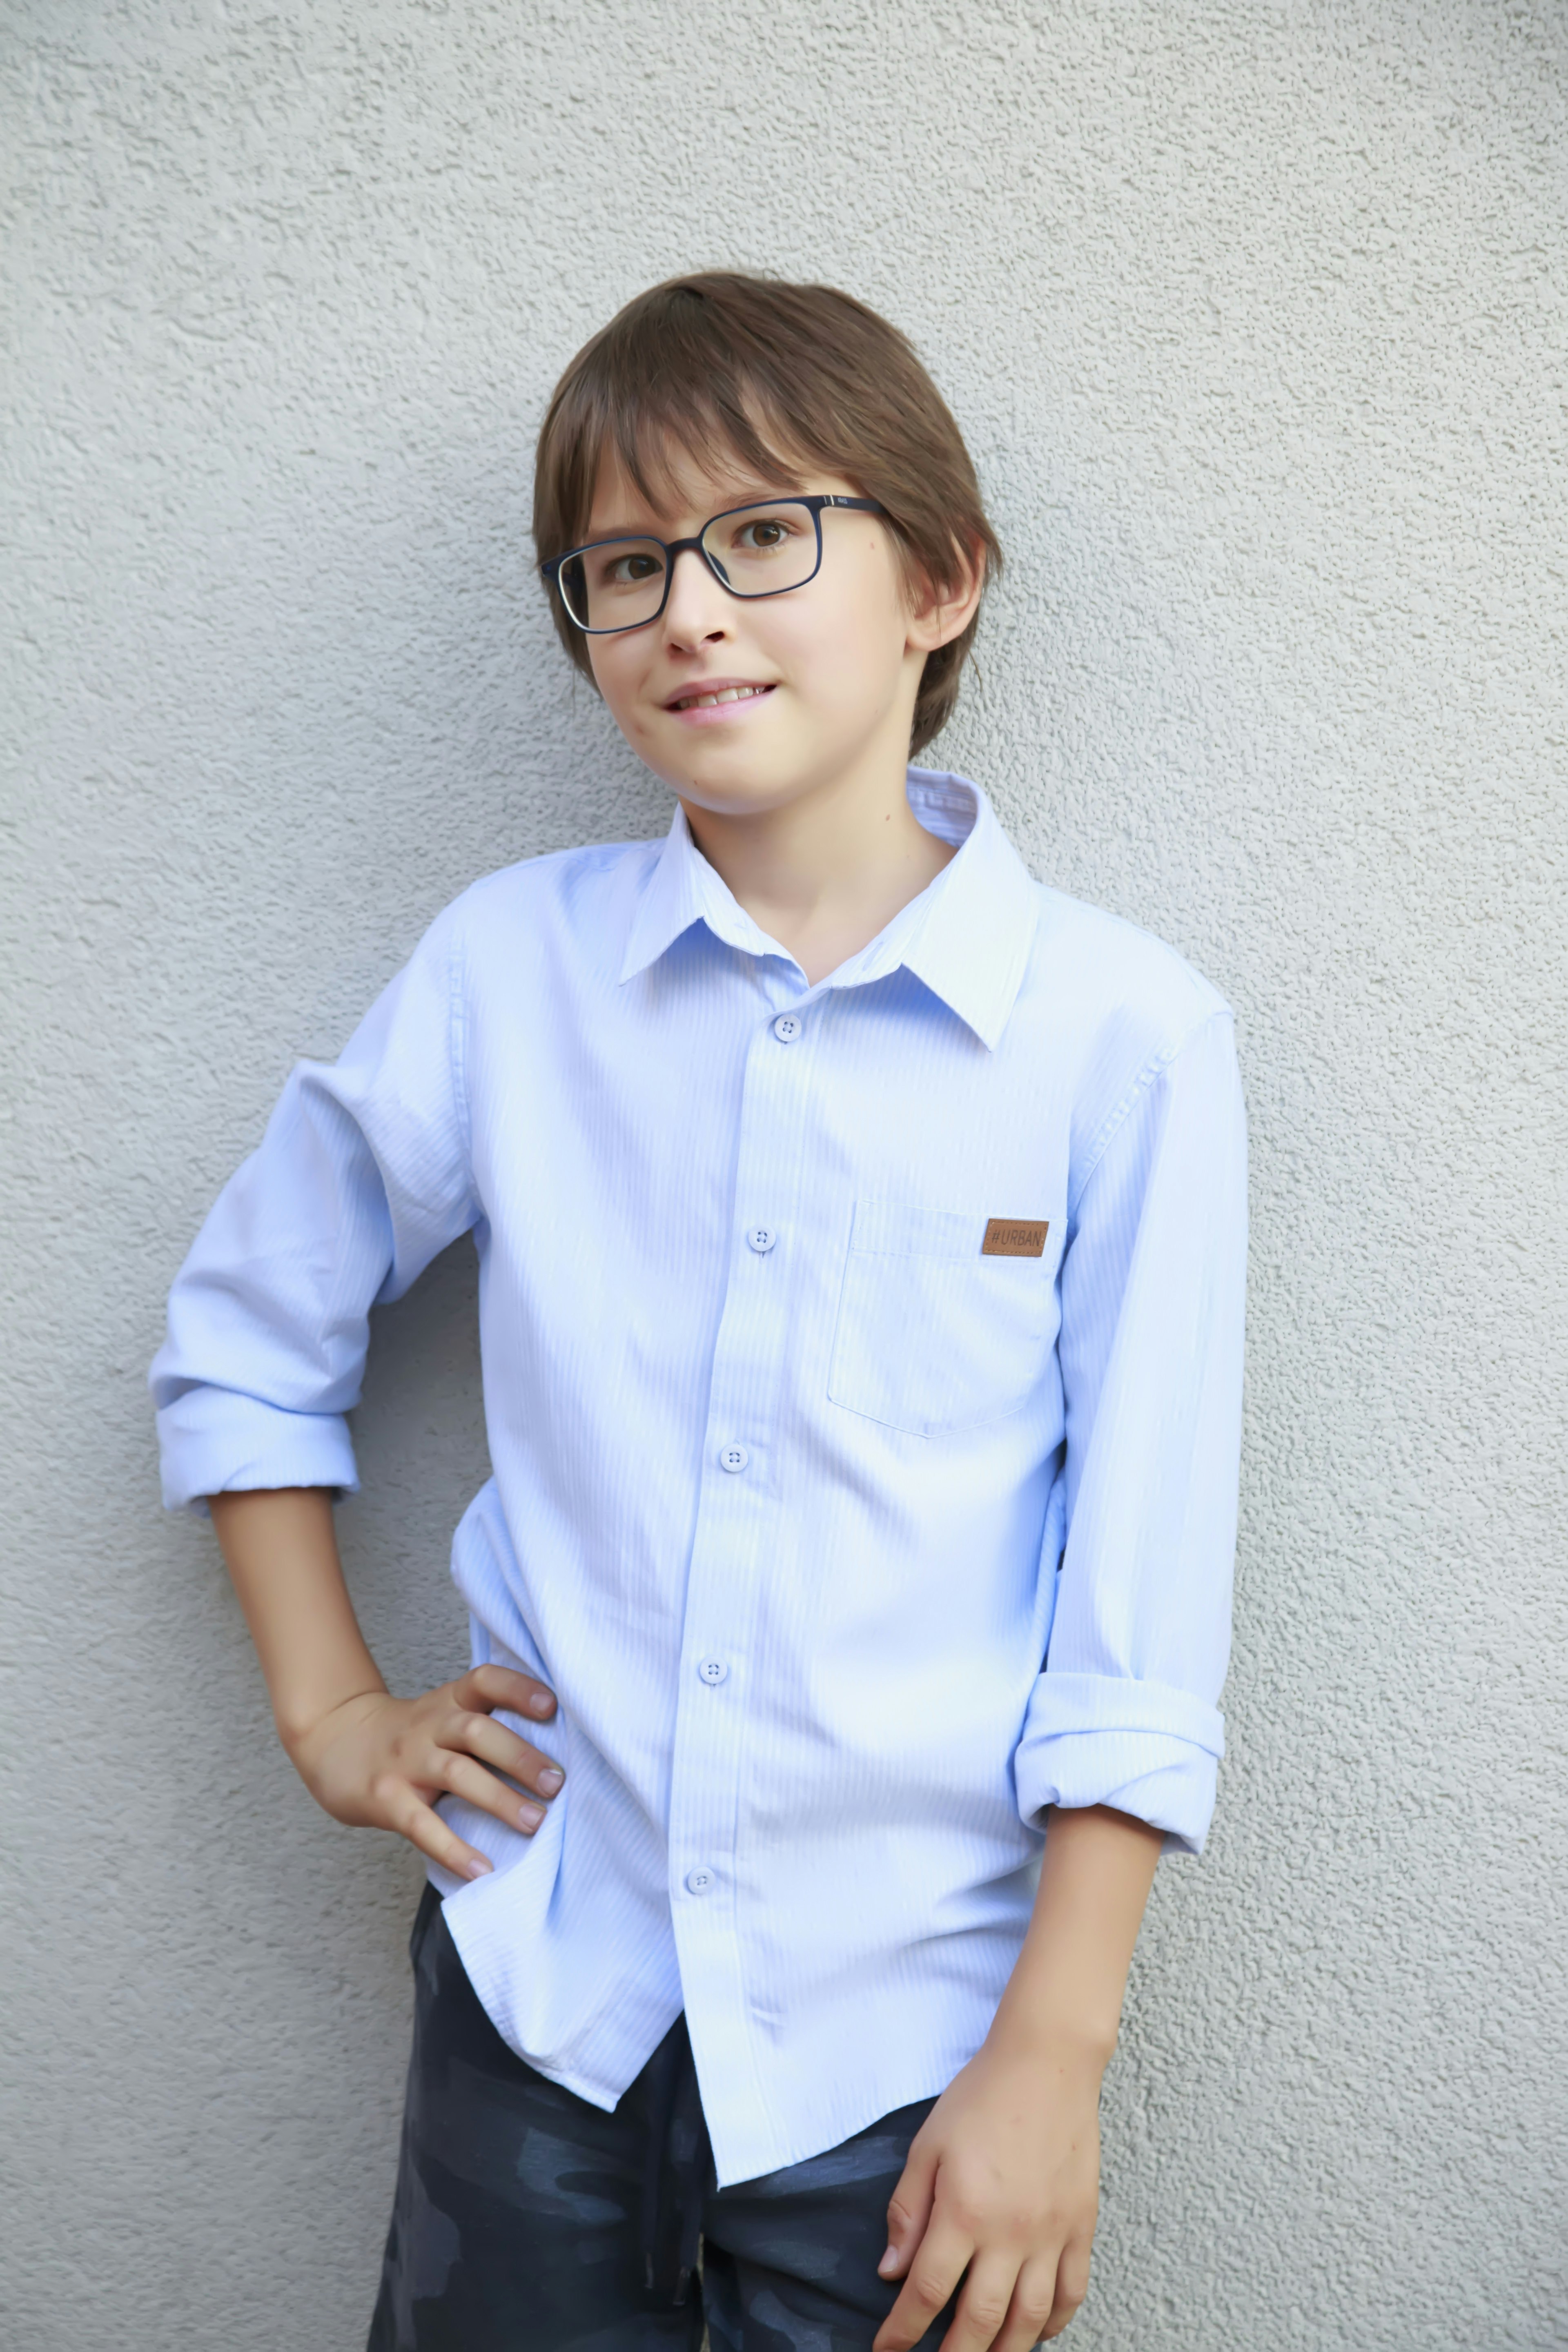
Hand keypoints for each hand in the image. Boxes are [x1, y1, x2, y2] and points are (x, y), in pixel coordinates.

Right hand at [288, 1664, 562, 1880]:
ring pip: (456, 1774)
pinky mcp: (386, 1799)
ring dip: (499, 1799)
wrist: (333, 1741)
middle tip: (556, 1783)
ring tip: (534, 1822)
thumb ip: (484, 1725)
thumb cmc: (407, 1736)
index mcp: (448, 1703)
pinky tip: (481, 1869)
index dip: (518, 1689)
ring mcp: (406, 1762)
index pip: (484, 1681)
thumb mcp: (441, 1714)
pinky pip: (422, 1825)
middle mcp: (428, 1727)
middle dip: (520, 1756)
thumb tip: (551, 1756)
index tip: (551, 1705)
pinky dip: (453, 1848)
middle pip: (477, 1732)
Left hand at [873, 2031, 1103, 2351]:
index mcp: (964, 2211)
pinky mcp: (1081, 2226)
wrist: (1046, 2063)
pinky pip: (1071, 2292)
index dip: (903, 2331)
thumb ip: (908, 2211)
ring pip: (1029, 2320)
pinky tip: (1036, 2333)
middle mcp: (1010, 2233)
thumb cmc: (981, 2098)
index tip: (887, 2351)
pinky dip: (1054, 2322)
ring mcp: (1051, 2233)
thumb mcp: (927, 2146)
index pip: (928, 2291)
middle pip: (979, 2321)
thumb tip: (891, 2272)